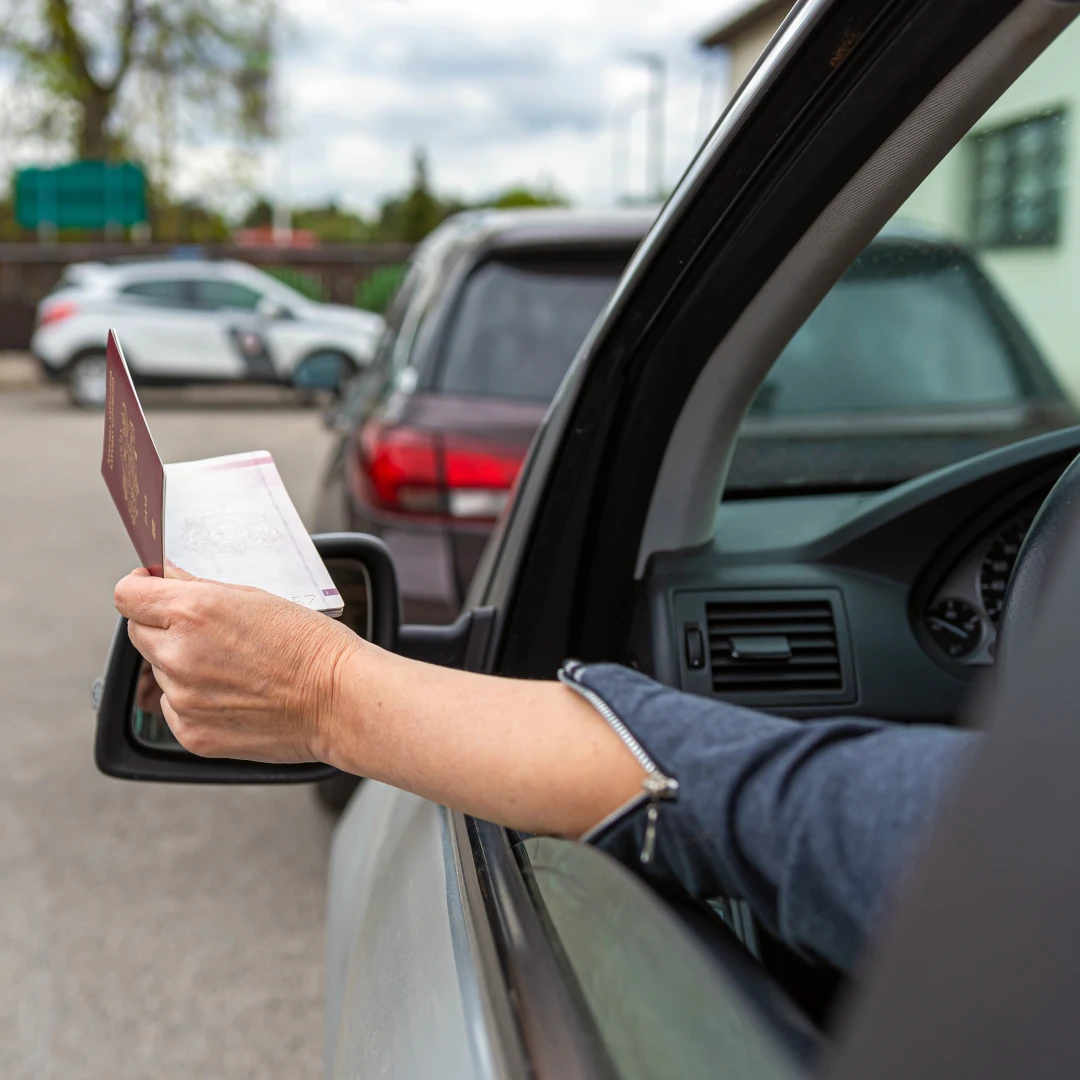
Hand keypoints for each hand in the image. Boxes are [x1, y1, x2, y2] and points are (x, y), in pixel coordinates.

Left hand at [114, 567, 362, 762]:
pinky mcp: (191, 733)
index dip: (139, 586)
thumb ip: (200, 587)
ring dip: (183, 664)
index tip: (152, 588)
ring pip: (161, 671)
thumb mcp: (257, 598)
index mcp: (192, 612)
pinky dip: (195, 699)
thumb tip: (166, 577)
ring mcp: (182, 698)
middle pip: (137, 632)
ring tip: (235, 667)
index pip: (127, 594)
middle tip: (206, 631)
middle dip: (162, 625)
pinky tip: (235, 693)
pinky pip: (175, 707)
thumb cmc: (310, 644)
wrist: (338, 700)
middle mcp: (178, 654)